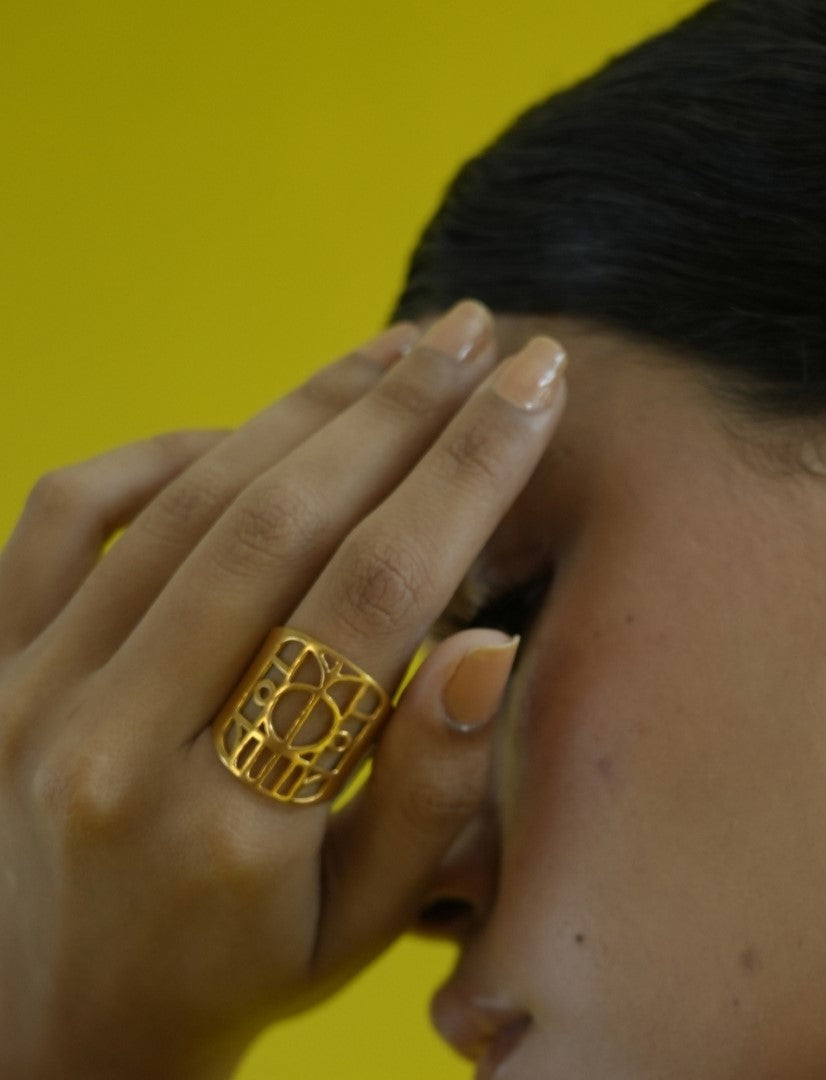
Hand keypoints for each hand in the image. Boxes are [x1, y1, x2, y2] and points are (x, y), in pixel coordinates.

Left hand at [0, 301, 566, 1078]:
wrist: (50, 1026)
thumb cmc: (227, 978)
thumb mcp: (358, 929)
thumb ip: (425, 790)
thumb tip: (486, 643)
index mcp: (228, 832)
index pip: (370, 605)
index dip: (463, 479)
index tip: (530, 390)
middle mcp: (115, 745)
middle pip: (279, 527)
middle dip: (399, 416)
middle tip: (476, 334)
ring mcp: (33, 691)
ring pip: (188, 502)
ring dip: (305, 410)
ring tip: (393, 353)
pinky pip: (74, 508)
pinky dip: (167, 448)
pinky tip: (249, 430)